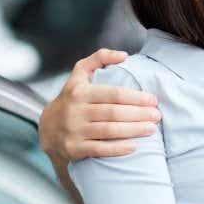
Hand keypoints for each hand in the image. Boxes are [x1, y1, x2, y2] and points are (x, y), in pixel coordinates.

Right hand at [38, 48, 160, 161]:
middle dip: (139, 114)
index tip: (153, 100)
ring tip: (151, 129)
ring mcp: (73, 130)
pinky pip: (99, 149)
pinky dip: (117, 149)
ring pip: (109, 130)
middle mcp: (75, 110)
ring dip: (133, 130)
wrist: (47, 128)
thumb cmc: (72, 98)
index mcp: (80, 91)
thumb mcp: (79, 74)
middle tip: (156, 116)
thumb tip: (124, 55)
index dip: (136, 97)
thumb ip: (99, 58)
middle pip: (113, 112)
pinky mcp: (73, 148)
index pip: (113, 94)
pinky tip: (134, 146)